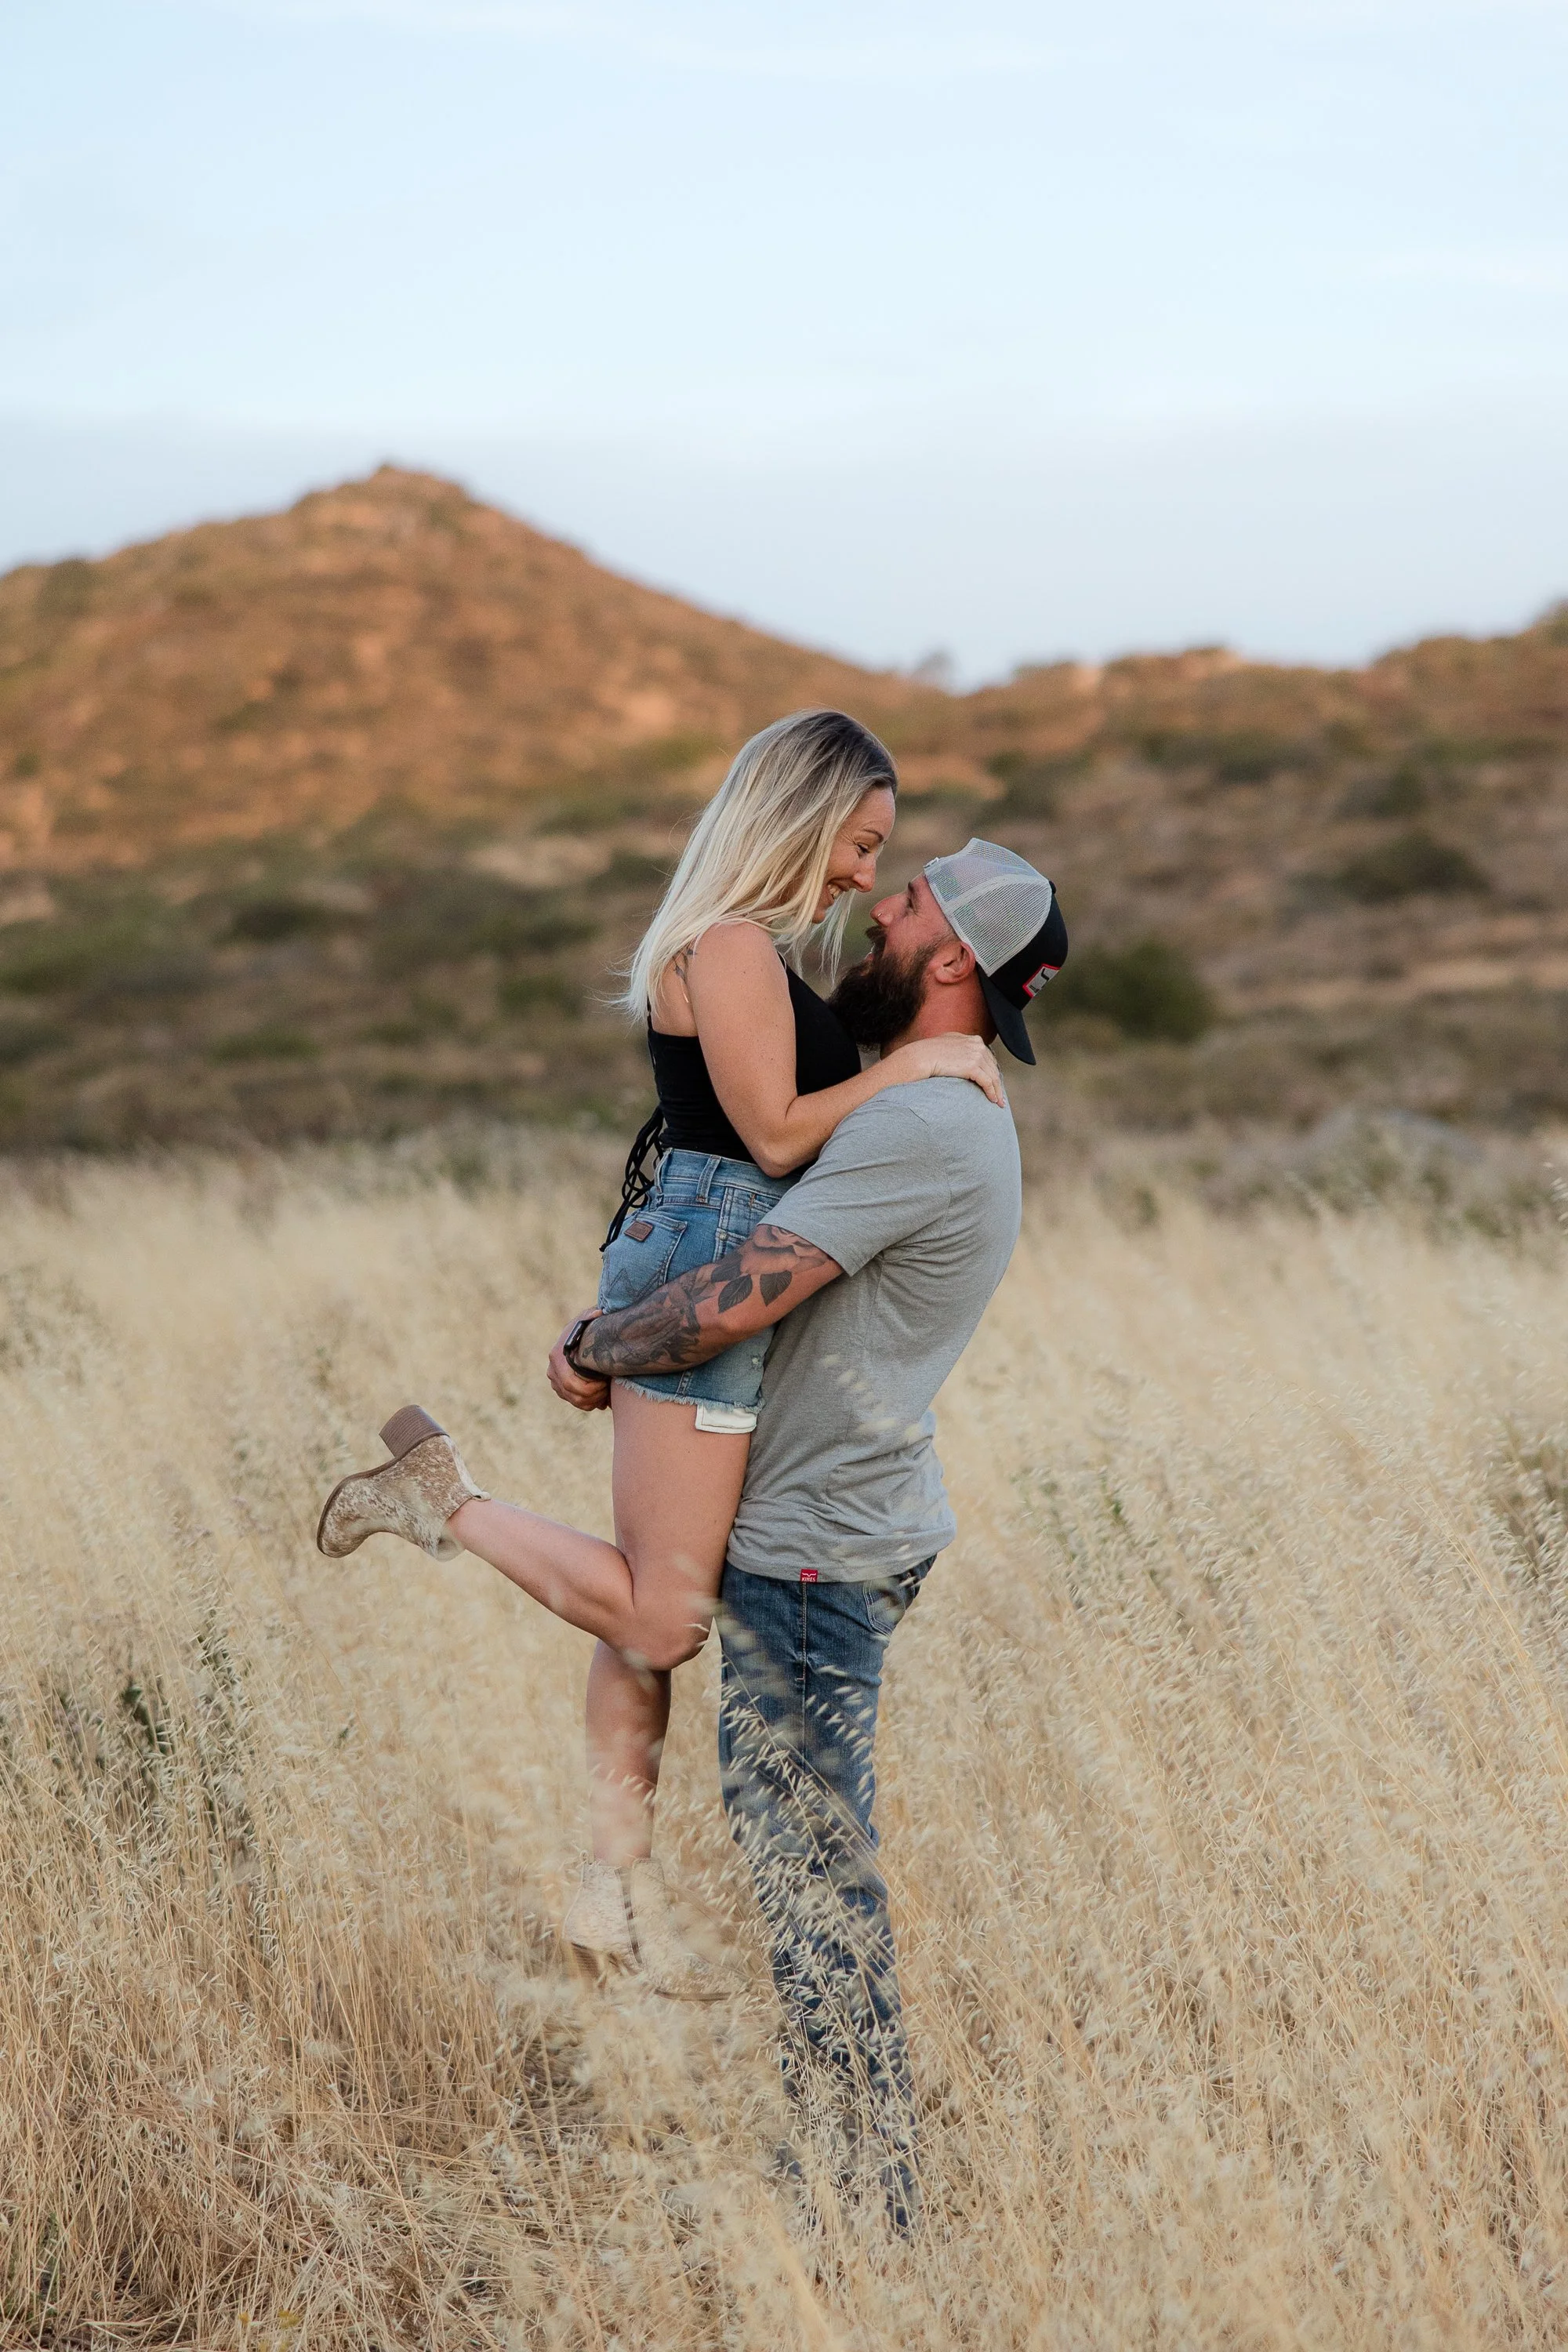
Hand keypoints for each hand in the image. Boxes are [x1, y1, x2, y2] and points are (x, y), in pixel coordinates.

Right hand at [548, 1312, 611, 1411]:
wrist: (579, 1331)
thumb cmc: (587, 1326)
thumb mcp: (589, 1319)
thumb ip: (593, 1316)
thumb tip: (599, 1312)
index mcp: (558, 1356)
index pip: (570, 1384)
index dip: (589, 1389)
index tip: (605, 1384)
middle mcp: (552, 1370)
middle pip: (572, 1395)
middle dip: (593, 1397)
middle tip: (608, 1392)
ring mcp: (554, 1379)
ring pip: (573, 1400)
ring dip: (592, 1402)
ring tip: (607, 1395)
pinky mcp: (560, 1386)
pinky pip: (573, 1401)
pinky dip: (588, 1403)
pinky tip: (602, 1398)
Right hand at [884, 1032, 1006, 1107]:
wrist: (921, 1057)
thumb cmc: (927, 1054)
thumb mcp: (946, 1045)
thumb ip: (957, 1049)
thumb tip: (959, 1059)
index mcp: (972, 1039)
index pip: (988, 1057)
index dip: (992, 1071)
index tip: (994, 1082)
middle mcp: (977, 1044)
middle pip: (993, 1067)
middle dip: (997, 1082)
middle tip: (1000, 1096)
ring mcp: (976, 1054)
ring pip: (993, 1076)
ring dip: (997, 1091)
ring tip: (998, 1102)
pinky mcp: (973, 1066)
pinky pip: (987, 1082)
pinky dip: (992, 1092)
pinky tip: (992, 1100)